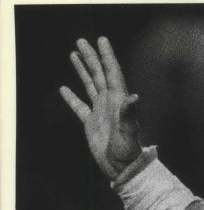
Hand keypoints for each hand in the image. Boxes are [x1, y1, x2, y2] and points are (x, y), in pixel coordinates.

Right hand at [60, 37, 140, 180]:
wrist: (124, 170)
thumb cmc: (129, 152)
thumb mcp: (129, 133)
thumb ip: (129, 115)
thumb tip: (134, 97)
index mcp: (119, 101)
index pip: (112, 73)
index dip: (107, 56)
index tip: (102, 40)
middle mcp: (110, 104)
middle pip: (99, 75)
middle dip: (91, 57)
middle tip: (82, 41)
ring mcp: (100, 112)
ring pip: (89, 86)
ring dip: (82, 70)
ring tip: (74, 54)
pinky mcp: (91, 124)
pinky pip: (79, 107)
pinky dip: (72, 97)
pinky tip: (64, 89)